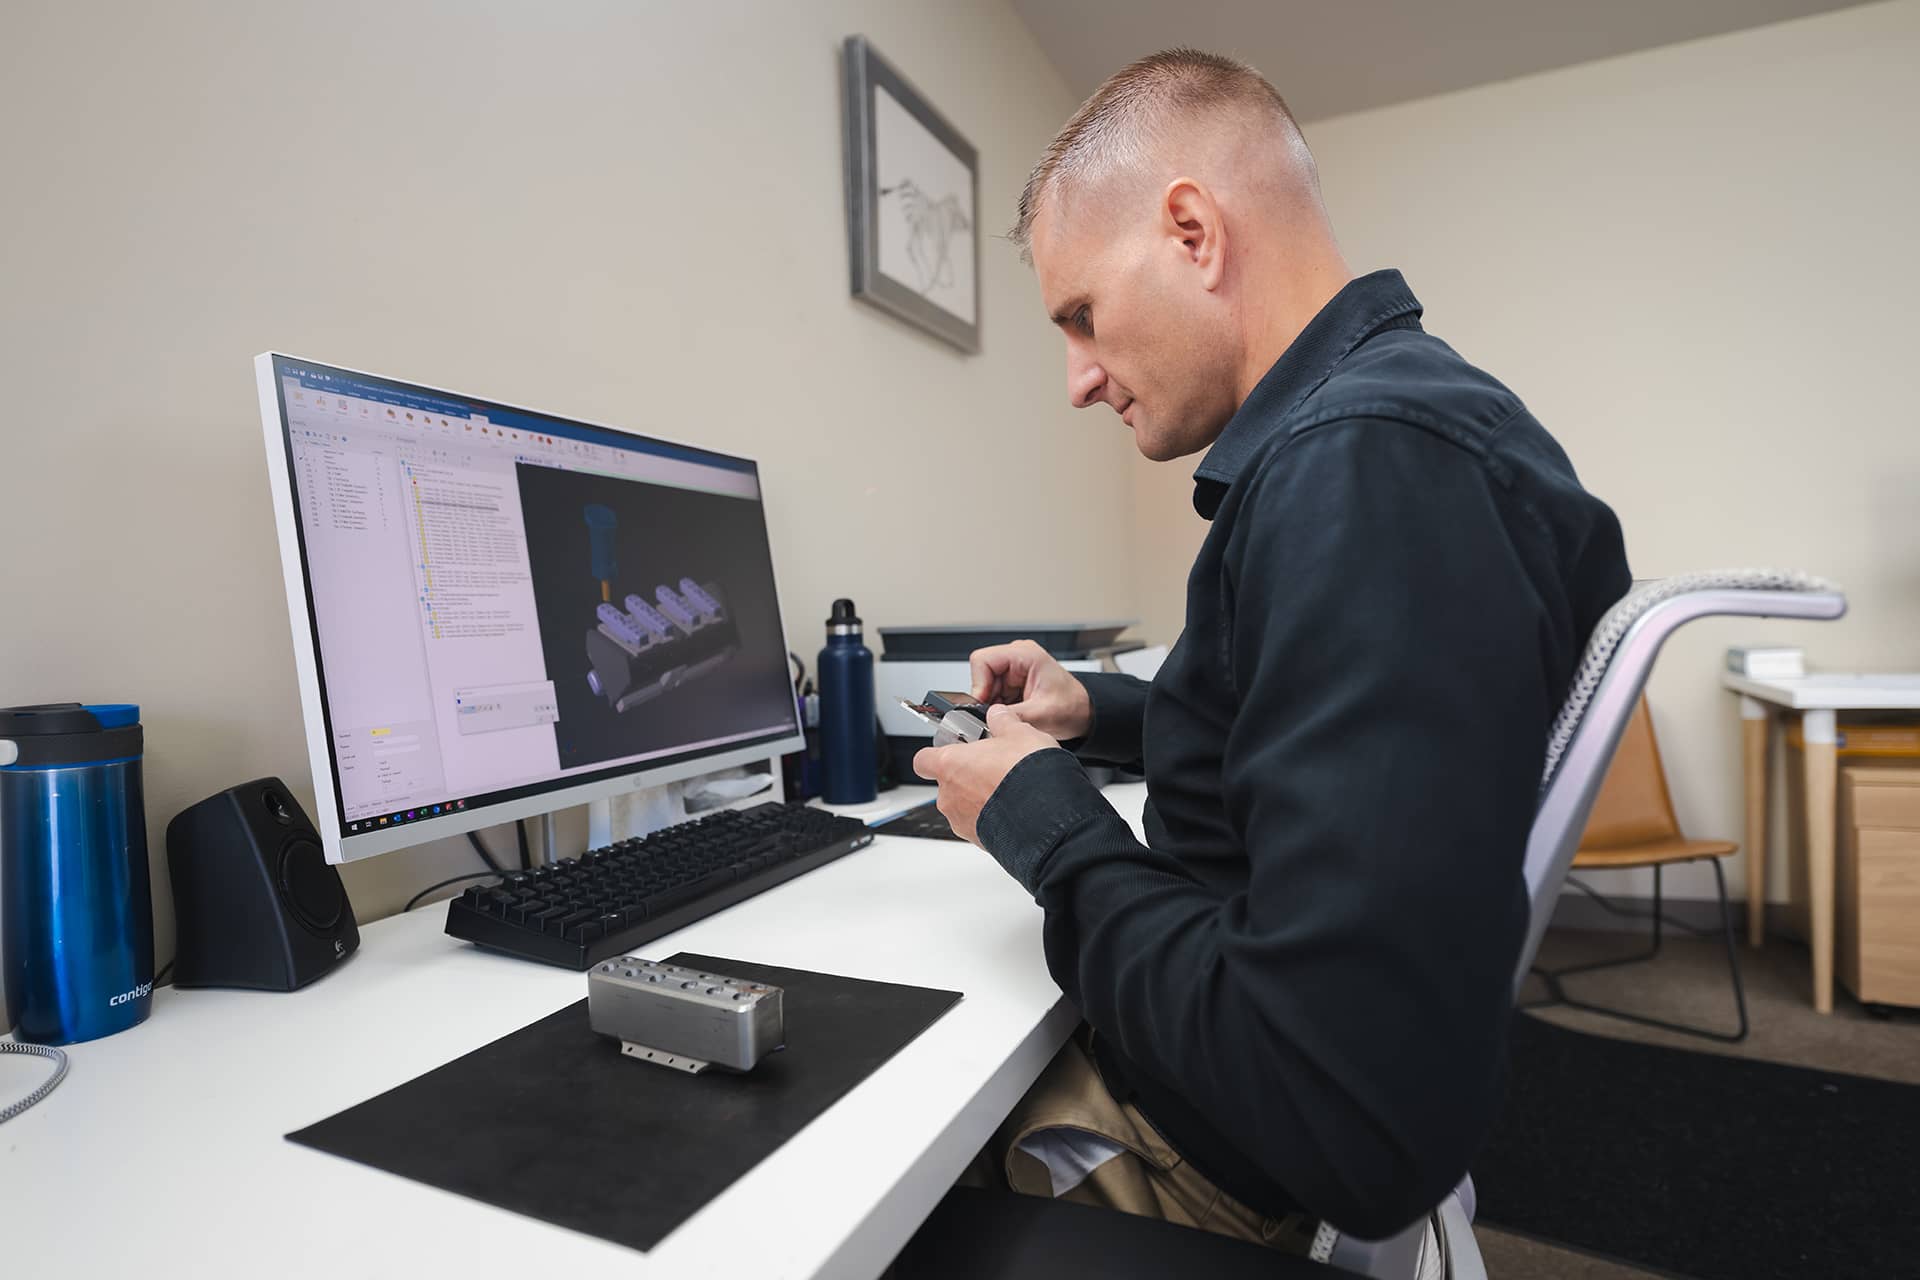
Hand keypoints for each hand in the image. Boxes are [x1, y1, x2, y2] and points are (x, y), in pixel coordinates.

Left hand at [912, 705, 1058, 843]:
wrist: (1047, 817)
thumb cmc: (1026, 776)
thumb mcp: (1020, 733)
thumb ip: (1003, 721)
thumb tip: (998, 714)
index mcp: (950, 765)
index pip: (923, 759)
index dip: (935, 754)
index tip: (953, 750)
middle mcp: (949, 796)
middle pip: (947, 782)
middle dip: (967, 775)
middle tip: (992, 766)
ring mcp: (961, 821)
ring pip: (963, 805)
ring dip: (979, 797)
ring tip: (1008, 787)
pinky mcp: (977, 839)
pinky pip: (979, 824)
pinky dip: (992, 816)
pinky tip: (1014, 806)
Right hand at [969, 640, 1092, 740]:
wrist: (1085, 712)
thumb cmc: (1073, 706)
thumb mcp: (1041, 714)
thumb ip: (1011, 715)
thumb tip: (987, 718)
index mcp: (1025, 654)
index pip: (982, 660)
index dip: (979, 684)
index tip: (985, 705)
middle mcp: (1017, 656)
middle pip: (981, 674)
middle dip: (988, 698)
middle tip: (1001, 714)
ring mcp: (1014, 668)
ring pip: (985, 686)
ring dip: (994, 704)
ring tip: (1014, 714)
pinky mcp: (1013, 681)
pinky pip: (993, 693)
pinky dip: (999, 706)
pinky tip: (1014, 712)